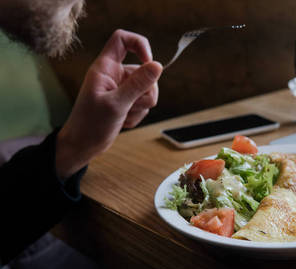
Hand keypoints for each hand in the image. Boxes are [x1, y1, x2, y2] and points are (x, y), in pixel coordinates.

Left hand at [55, 29, 162, 178]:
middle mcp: (114, 75)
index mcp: (105, 68)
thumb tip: (158, 66)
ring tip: (124, 115)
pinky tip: (123, 121)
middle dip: (145, 91)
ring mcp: (121, 88)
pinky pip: (144, 103)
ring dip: (141, 106)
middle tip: (131, 105)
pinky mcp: (126, 101)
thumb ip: (138, 84)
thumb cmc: (90, 124)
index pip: (122, 40)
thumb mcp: (116, 104)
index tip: (149, 63)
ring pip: (148, 89)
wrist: (83, 146)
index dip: (140, 44)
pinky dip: (138, 114)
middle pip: (144, 70)